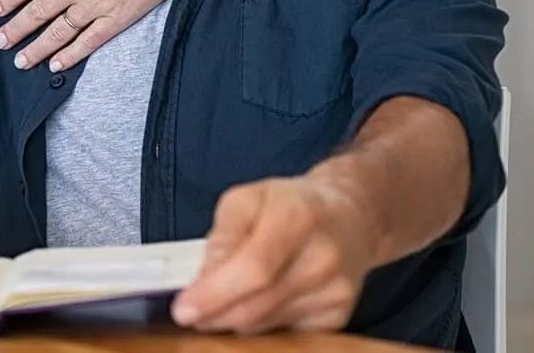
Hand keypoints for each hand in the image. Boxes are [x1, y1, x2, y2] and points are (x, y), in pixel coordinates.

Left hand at [172, 177, 377, 335]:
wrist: (350, 218)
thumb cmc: (288, 205)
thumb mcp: (245, 200)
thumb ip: (222, 237)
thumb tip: (203, 280)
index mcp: (297, 218)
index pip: (253, 268)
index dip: (214, 294)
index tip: (183, 310)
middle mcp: (323, 258)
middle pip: (257, 305)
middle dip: (214, 314)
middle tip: (191, 313)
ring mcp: (336, 291)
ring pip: (265, 324)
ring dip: (234, 318)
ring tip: (225, 298)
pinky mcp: (339, 315)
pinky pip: (284, 333)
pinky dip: (259, 324)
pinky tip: (257, 302)